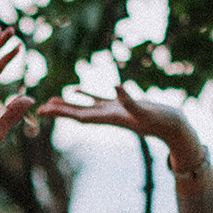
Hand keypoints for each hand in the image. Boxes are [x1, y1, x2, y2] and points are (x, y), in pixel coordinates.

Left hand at [40, 85, 206, 171]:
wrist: (174, 126)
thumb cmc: (161, 120)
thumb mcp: (144, 109)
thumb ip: (130, 99)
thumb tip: (116, 85)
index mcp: (109, 118)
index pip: (80, 116)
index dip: (61, 113)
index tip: (44, 111)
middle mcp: (107, 116)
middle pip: (77, 113)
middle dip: (58, 111)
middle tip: (38, 107)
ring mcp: (113, 111)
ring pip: (84, 106)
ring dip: (67, 104)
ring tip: (50, 100)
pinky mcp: (120, 105)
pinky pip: (98, 99)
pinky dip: (86, 95)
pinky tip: (75, 90)